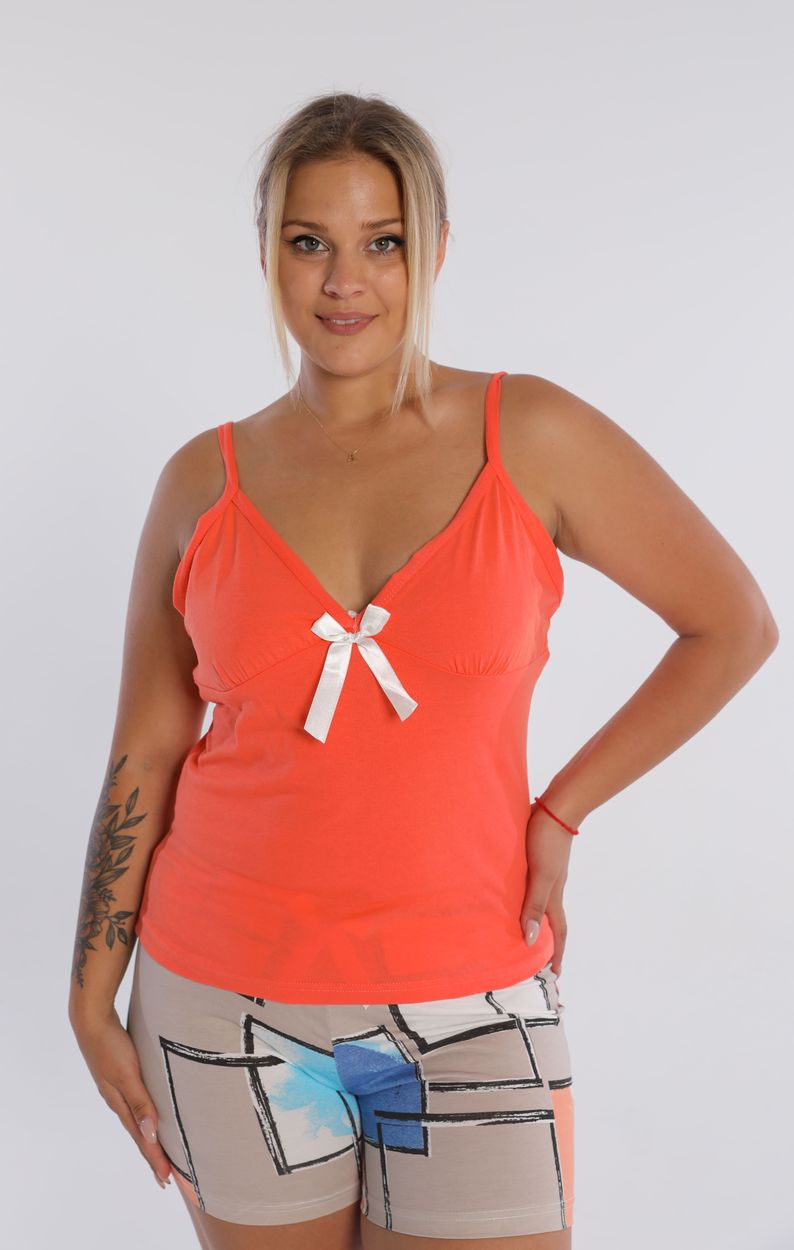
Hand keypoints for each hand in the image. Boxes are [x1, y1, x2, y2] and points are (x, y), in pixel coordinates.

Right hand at [69, 1005, 171, 1188]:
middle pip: (139, 1133)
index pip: (142, 1139)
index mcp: (120, 1103)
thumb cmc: (111, 1046)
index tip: (166, 1180)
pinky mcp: (120, 1074)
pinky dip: (145, 1115)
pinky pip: (137, 1103)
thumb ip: (140, 1103)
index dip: (154, 1159)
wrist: (92, 1020)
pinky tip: (148, 1114)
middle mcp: (119, 1100)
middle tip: (165, 1177)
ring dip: (149, 1137)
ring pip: (138, 1119)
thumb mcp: (128, 1075)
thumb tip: (151, 1135)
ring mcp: (118, 1088)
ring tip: (158, 1152)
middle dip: (152, 1155)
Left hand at [519, 801, 574, 975]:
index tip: (554, 976)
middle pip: (551, 922)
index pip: (558, 933)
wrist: (556, 807)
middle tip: (537, 961)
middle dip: (547, 943)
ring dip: (535, 920)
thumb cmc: (547, 840)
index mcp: (554, 896)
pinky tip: (513, 894)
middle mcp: (552, 888)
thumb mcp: (541, 875)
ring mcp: (546, 873)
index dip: (556, 954)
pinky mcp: (537, 860)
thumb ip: (535, 906)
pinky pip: (531, 887)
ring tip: (522, 932)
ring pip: (540, 904)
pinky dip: (526, 898)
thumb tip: (532, 941)